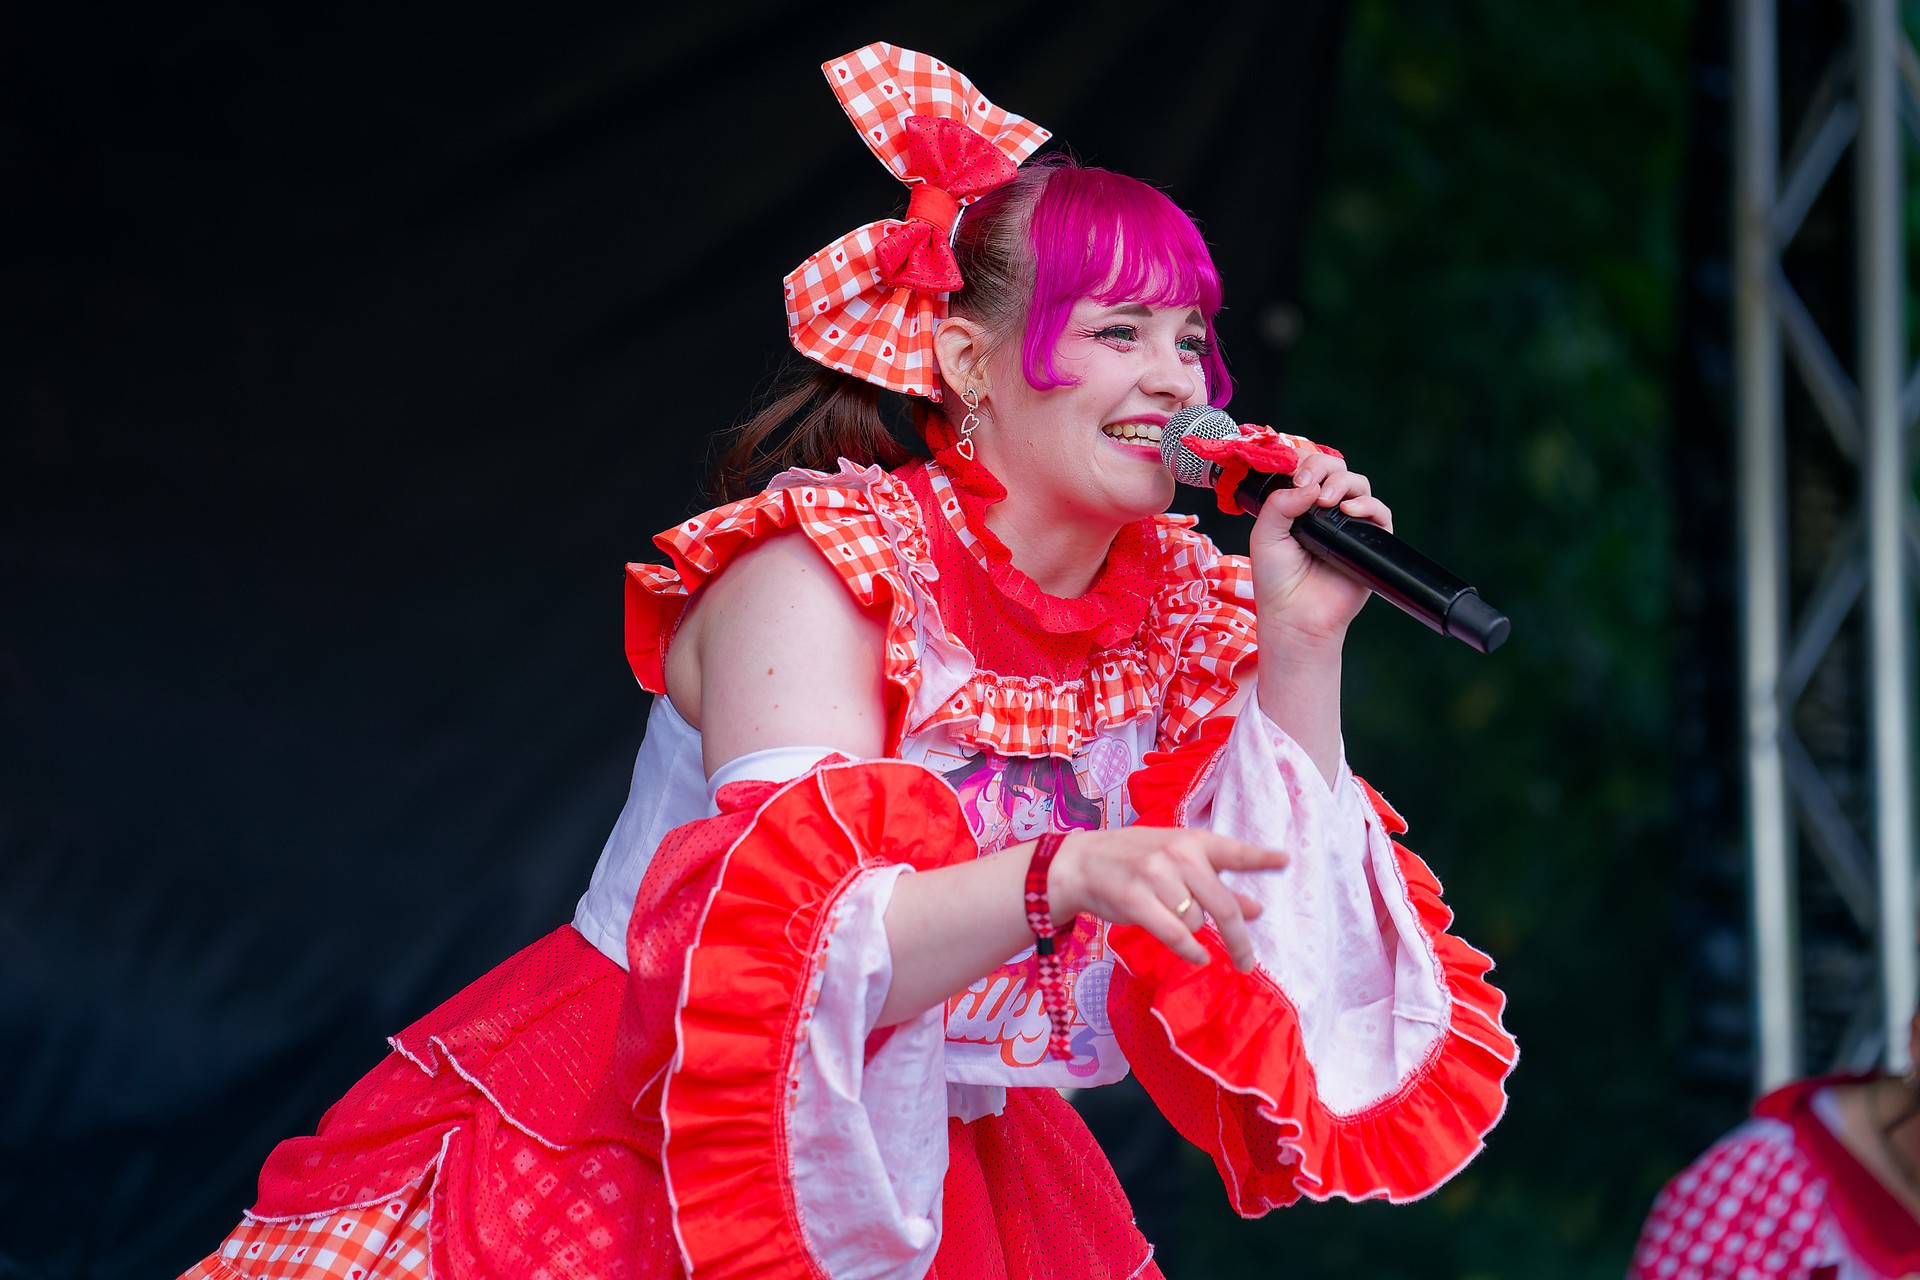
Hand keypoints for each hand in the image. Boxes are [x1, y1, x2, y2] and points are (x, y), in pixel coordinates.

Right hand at [1047, 826, 1287, 970]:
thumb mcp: (1175, 863)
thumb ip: (1215, 884)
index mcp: (1191, 841)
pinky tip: (1197, 956)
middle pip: (1224, 906)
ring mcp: (1156, 876)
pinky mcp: (1136, 899)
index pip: (1234, 851)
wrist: (1079, 863)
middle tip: (1247, 962)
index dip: (1262, 858)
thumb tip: (1256, 908)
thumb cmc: (1132, 862)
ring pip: (1196, 921)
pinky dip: (1190, 951)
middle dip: (1240, 940)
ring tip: (1179, 926)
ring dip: (1195, 933)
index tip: (1285, 861)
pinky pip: (1176, 935)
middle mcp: (1177, 855)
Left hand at [1249, 452, 1393, 649]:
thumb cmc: (1276, 582)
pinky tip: (1348, 511)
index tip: (1293, 472)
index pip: (1309, 469)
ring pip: (1358, 485)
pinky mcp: (1368, 542)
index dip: (1304, 461)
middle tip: (1307, 483)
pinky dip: (1367, 505)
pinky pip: (1379, 513)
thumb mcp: (1265, 536)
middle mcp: (1325, 511)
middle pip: (1336, 469)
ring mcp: (1348, 525)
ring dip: (1342, 483)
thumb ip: (1280, 504)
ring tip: (1326, 500)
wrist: (1295, 617)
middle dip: (1322, 467)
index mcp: (1299, 506)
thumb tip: (1308, 484)